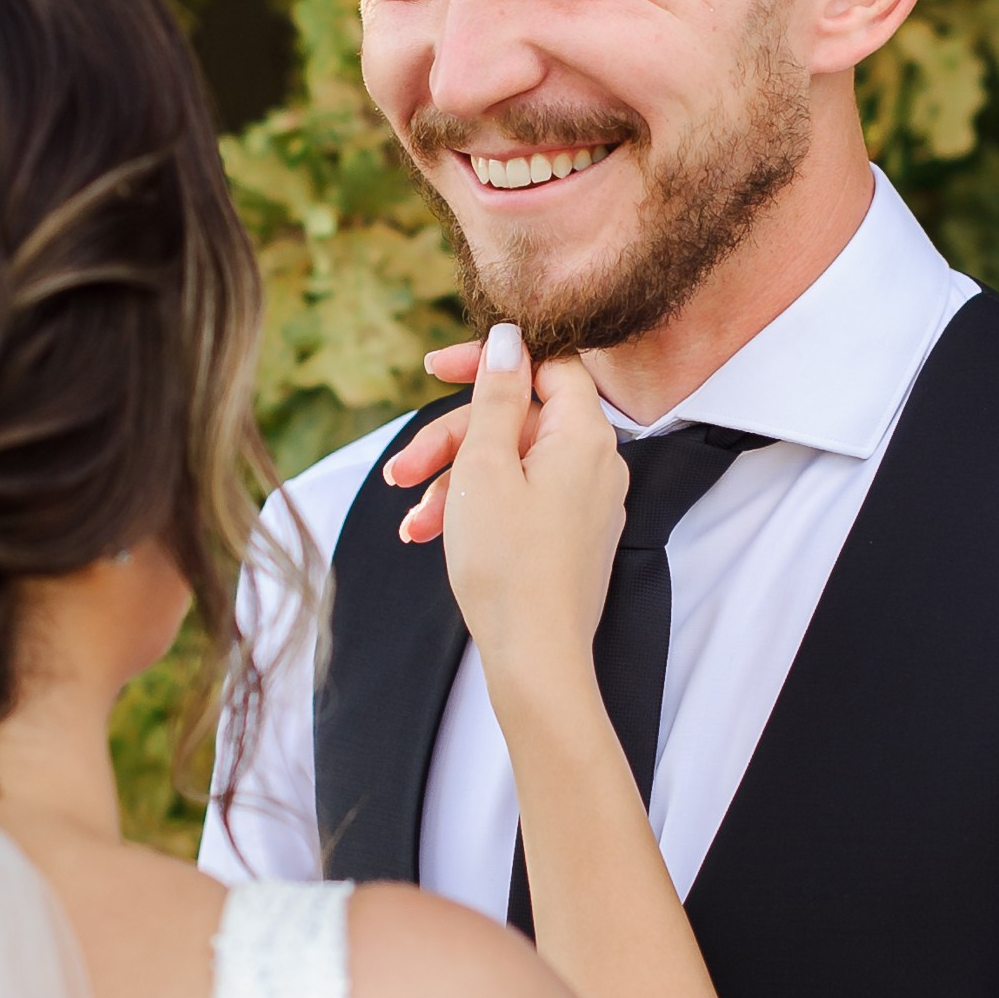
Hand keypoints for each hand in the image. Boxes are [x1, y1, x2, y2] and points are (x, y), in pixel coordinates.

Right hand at [435, 328, 624, 715]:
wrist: (535, 659)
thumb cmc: (507, 564)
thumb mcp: (484, 466)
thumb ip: (496, 395)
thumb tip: (509, 338)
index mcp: (583, 434)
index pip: (545, 363)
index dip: (488, 361)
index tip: (435, 370)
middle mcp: (596, 461)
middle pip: (516, 419)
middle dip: (450, 441)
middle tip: (401, 471)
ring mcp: (586, 501)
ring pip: (509, 464)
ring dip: (451, 482)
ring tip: (410, 519)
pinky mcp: (570, 534)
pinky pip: (520, 499)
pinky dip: (475, 508)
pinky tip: (428, 534)